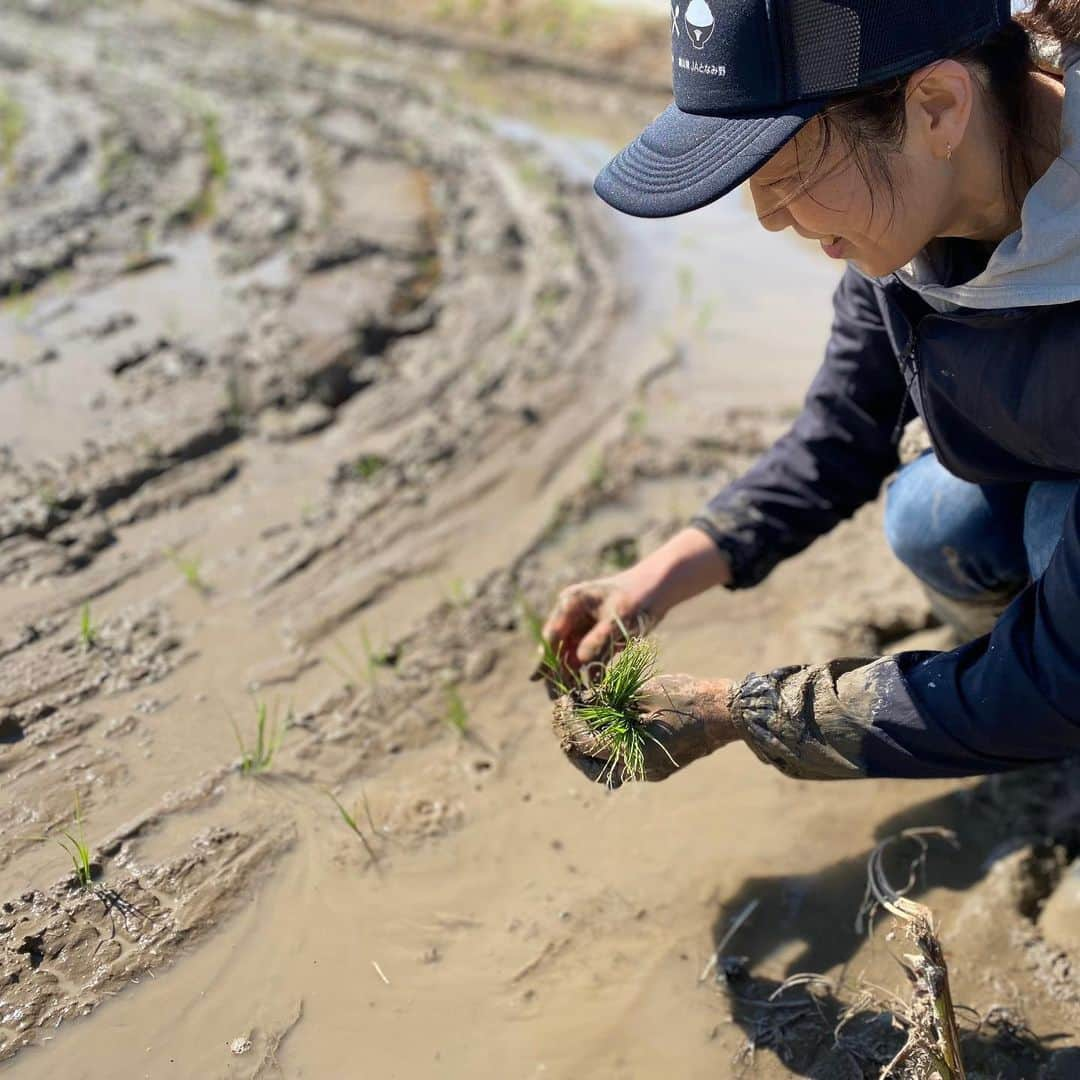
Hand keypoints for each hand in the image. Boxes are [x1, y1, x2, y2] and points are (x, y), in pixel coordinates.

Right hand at [533, 573, 653, 694]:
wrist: (657, 590)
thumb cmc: (636, 597)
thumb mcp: (618, 618)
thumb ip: (598, 639)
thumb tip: (580, 661)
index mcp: (571, 603)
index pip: (553, 634)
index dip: (545, 657)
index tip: (537, 678)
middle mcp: (573, 615)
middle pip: (558, 647)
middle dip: (555, 671)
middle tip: (553, 697)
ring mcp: (585, 627)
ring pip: (571, 655)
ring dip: (570, 676)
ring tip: (569, 699)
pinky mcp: (598, 638)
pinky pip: (589, 658)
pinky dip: (589, 673)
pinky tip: (590, 691)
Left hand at [552, 674, 737, 787]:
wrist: (726, 712)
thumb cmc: (686, 696)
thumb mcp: (642, 692)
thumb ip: (610, 701)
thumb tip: (584, 702)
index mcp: (633, 751)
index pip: (585, 742)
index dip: (568, 722)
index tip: (561, 701)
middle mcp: (639, 769)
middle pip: (591, 764)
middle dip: (571, 742)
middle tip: (562, 718)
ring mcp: (650, 772)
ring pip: (605, 768)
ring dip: (588, 748)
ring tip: (578, 723)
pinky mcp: (657, 767)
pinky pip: (624, 762)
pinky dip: (608, 747)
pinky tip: (603, 726)